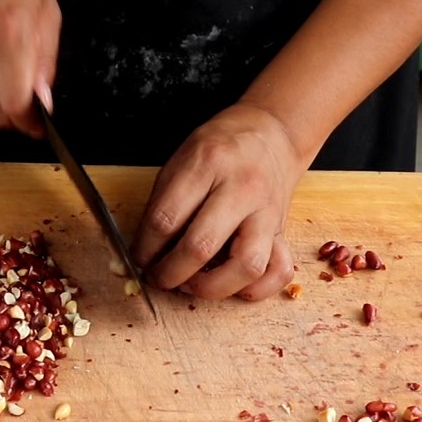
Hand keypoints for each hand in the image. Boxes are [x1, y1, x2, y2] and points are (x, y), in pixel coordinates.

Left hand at [131, 103, 304, 300]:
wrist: (273, 132)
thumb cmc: (221, 146)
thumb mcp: (182, 158)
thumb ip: (164, 201)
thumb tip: (146, 250)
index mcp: (208, 164)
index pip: (166, 218)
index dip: (145, 248)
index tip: (138, 258)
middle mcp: (241, 189)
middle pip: (200, 245)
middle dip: (170, 273)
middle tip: (158, 278)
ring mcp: (267, 212)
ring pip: (246, 266)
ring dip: (212, 287)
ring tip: (191, 285)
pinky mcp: (283, 230)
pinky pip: (278, 271)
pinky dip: (255, 289)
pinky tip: (231, 285)